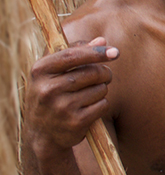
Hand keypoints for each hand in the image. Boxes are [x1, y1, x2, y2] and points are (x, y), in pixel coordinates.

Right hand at [23, 38, 116, 157]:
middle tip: (103, 76)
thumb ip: (75, 52)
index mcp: (40, 71)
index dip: (96, 52)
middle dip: (104, 73)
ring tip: (88, 96)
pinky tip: (89, 109)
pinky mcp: (75, 122)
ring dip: (101, 90)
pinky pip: (103, 104)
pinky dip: (102, 104)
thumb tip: (101, 40)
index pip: (73, 56)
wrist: (42, 134)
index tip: (115, 52)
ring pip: (100, 89)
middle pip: (92, 72)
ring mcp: (61, 107)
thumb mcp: (53, 72)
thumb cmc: (51, 94)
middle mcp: (48, 89)